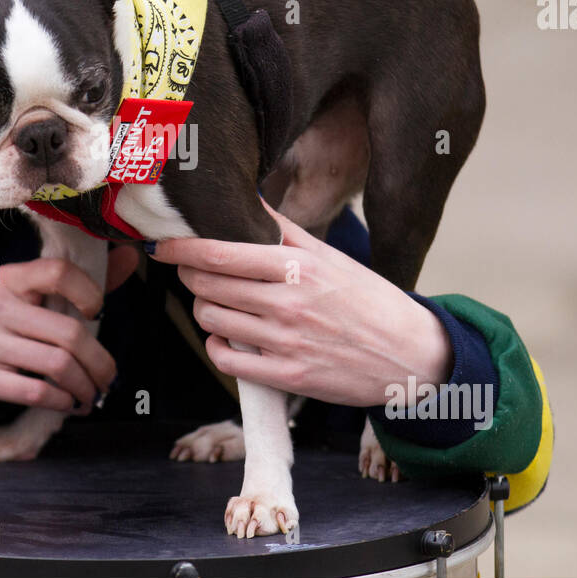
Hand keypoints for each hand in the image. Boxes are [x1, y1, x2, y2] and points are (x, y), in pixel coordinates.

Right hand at [0, 245, 137, 421]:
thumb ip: (80, 284)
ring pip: (57, 365)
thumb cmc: (7, 334)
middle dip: (99, 362)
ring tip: (91, 395)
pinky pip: (36, 392)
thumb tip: (131, 255)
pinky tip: (69, 404)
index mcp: (8, 279)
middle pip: (68, 332)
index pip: (58, 271)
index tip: (96, 313)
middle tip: (108, 378)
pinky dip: (63, 403)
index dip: (89, 291)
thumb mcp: (35, 304)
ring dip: (85, 387)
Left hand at [149, 199, 451, 406]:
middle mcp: (289, 303)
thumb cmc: (368, 300)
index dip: (181, 248)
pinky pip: (226, 360)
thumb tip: (247, 200)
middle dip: (191, 275)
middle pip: (206, 285)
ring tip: (218, 301)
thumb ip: (284, 228)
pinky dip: (217, 346)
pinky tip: (228, 336)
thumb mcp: (330, 255)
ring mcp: (286, 343)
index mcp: (299, 266)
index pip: (219, 253)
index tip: (164, 244)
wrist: (411, 355)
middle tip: (194, 269)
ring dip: (205, 308)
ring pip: (211, 320)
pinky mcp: (287, 377)